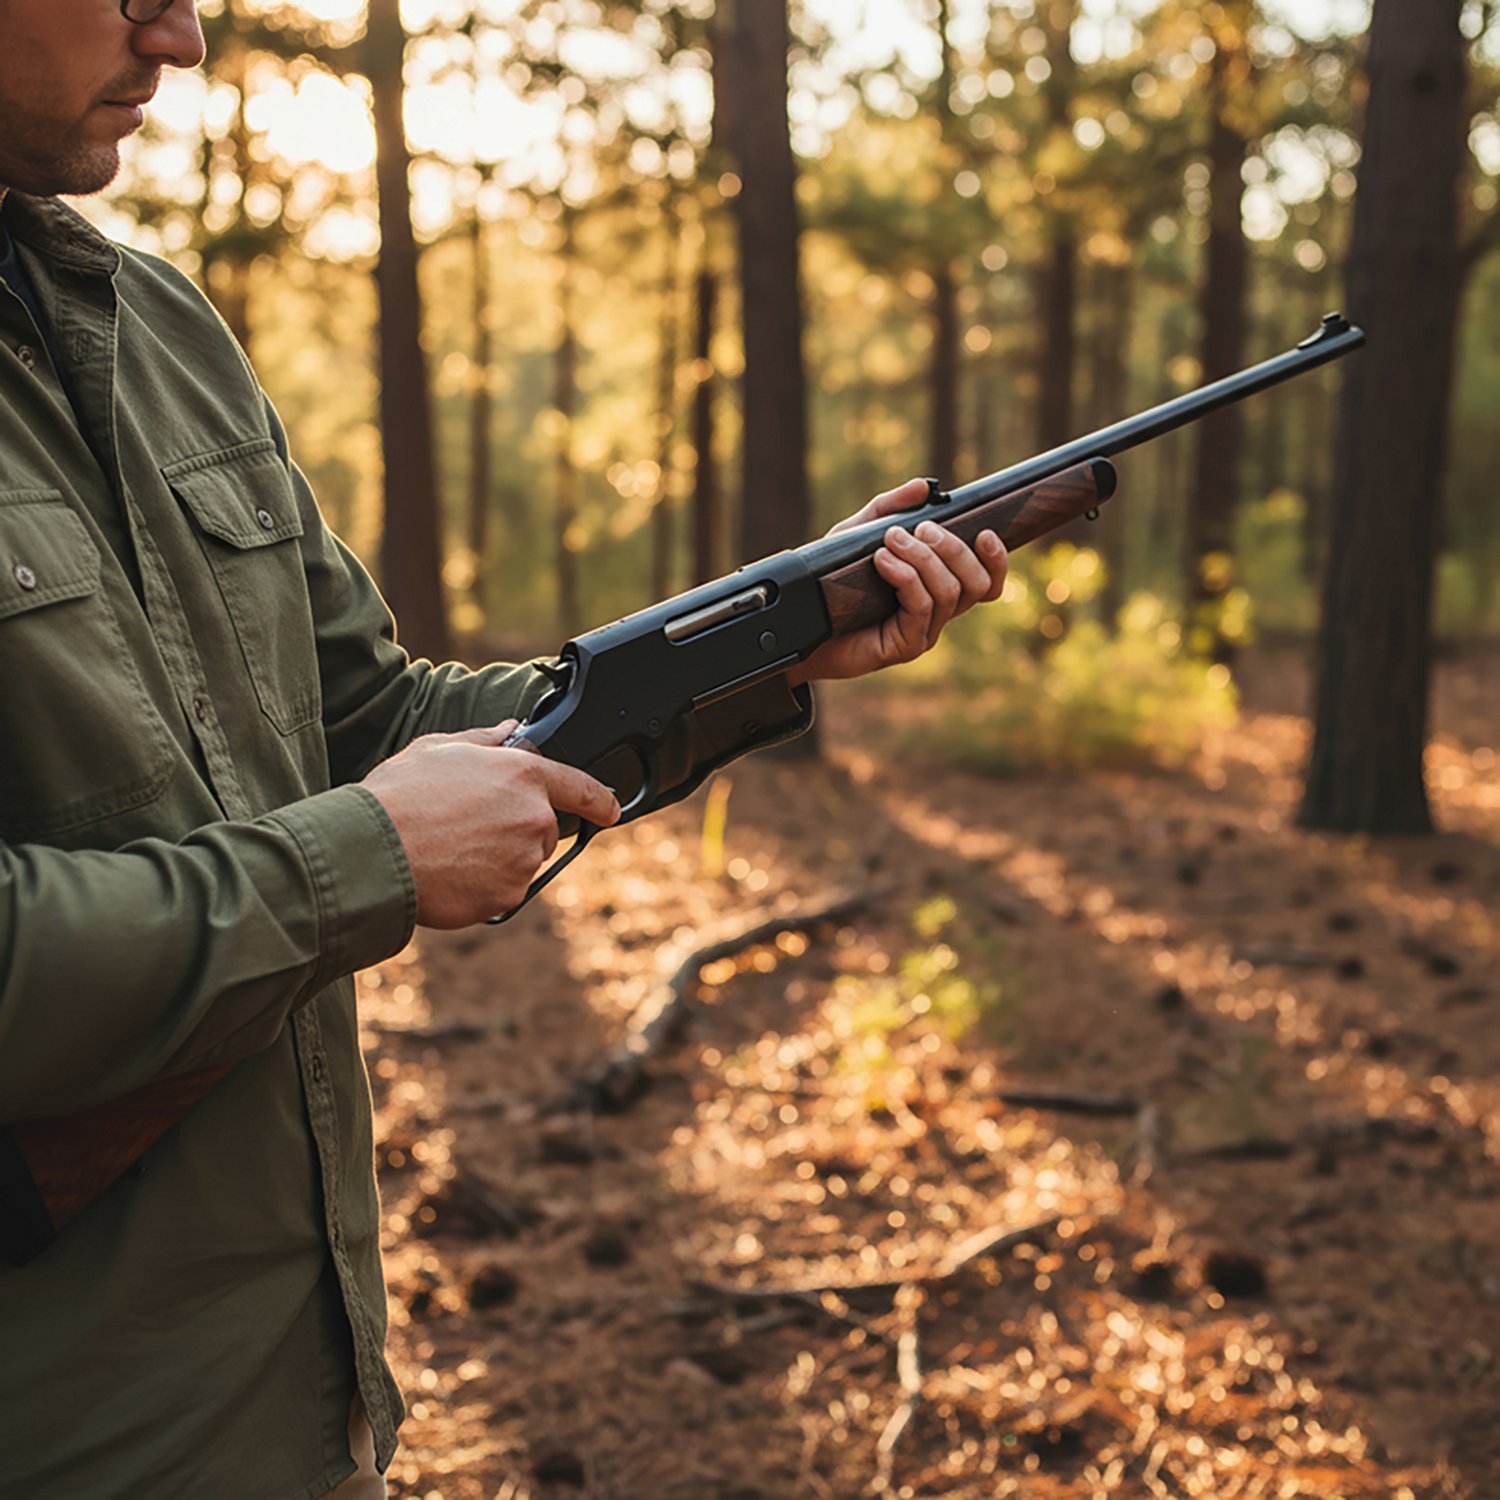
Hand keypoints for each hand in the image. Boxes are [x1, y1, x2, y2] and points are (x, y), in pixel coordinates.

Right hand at [361, 721, 620, 927]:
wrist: (374, 850)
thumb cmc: (399, 795)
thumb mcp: (437, 749)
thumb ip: (483, 740)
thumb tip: (509, 729)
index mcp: (522, 774)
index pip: (580, 787)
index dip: (599, 799)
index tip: (611, 809)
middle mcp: (534, 816)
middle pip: (541, 830)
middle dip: (513, 831)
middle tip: (465, 827)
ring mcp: (524, 859)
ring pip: (521, 863)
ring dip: (496, 860)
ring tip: (449, 848)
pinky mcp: (509, 895)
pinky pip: (502, 892)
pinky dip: (481, 888)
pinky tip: (449, 873)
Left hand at [788, 478, 1008, 684]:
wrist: (802, 620)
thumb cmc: (832, 580)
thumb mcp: (858, 534)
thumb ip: (889, 509)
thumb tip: (925, 487)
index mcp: (937, 587)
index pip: (987, 581)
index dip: (997, 560)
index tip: (985, 532)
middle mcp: (938, 612)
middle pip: (977, 584)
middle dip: (953, 549)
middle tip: (920, 529)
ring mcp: (923, 632)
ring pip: (950, 593)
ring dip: (924, 559)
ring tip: (891, 541)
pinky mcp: (905, 646)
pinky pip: (921, 607)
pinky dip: (905, 577)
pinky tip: (882, 562)